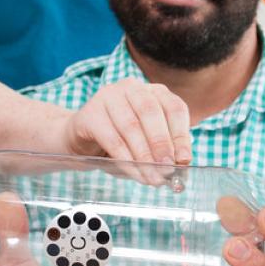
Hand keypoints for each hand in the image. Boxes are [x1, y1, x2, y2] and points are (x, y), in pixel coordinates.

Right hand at [62, 78, 192, 166]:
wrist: (80, 140)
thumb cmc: (120, 141)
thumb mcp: (147, 143)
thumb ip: (165, 150)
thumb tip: (181, 165)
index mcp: (153, 92)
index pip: (174, 108)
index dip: (180, 134)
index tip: (184, 159)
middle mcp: (132, 88)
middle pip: (151, 112)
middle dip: (161, 144)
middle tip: (167, 169)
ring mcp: (108, 96)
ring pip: (131, 126)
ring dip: (144, 156)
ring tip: (152, 178)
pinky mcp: (90, 113)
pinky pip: (112, 138)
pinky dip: (125, 159)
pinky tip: (134, 173)